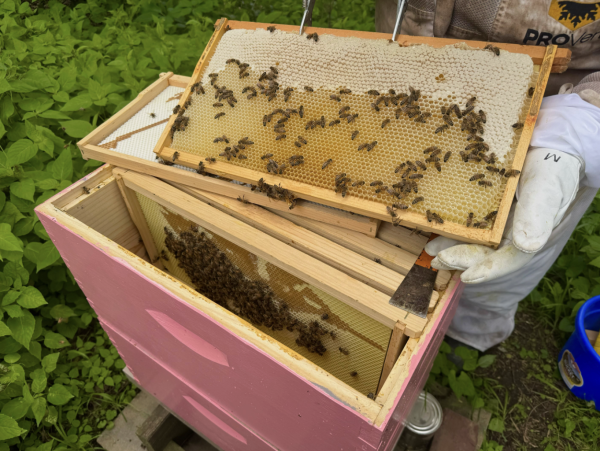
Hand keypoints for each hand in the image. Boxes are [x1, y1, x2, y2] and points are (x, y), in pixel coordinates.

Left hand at [425, 147, 580, 282]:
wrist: (548, 147)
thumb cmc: (553, 169)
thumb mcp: (546, 190)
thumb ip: (537, 217)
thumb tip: (526, 246)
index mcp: (528, 236)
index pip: (508, 259)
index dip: (487, 270)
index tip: (465, 277)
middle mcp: (510, 232)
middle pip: (484, 252)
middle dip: (460, 259)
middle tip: (438, 261)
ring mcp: (496, 220)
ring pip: (472, 239)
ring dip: (451, 246)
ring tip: (431, 250)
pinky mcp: (484, 207)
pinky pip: (465, 219)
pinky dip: (450, 225)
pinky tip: (433, 226)